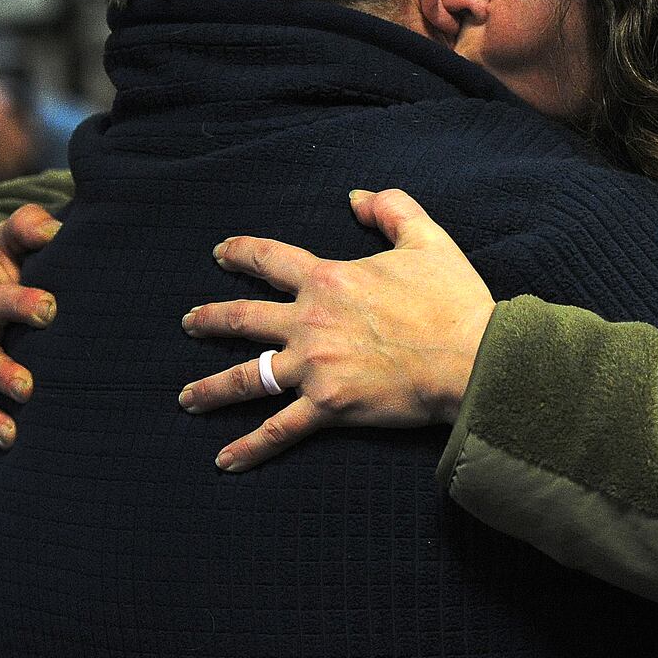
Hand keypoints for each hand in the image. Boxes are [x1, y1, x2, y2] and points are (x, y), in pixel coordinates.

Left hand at [178, 189, 494, 471]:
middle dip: (210, 320)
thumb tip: (356, 198)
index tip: (221, 253)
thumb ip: (390, 209)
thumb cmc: (452, 300)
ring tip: (188, 399)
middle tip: (191, 323)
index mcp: (329, 279)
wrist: (469, 357)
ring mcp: (314, 367)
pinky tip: (225, 460)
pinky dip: (250, 447)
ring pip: (248, 378)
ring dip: (212, 388)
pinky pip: (279, 429)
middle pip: (244, 319)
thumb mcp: (426, 238)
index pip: (271, 260)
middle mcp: (310, 322)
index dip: (241, 253)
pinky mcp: (329, 406)